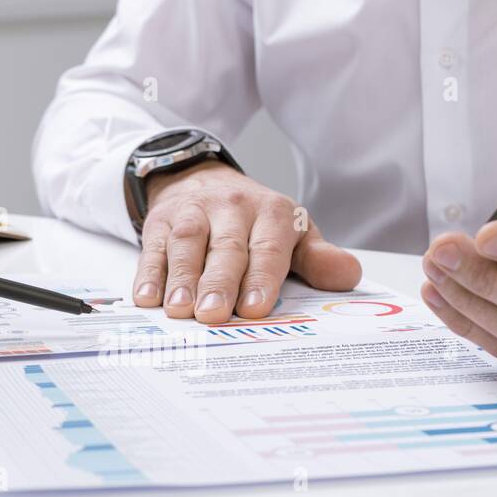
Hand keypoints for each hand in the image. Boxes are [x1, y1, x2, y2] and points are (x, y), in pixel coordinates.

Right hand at [132, 162, 361, 321]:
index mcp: (272, 214)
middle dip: (219, 283)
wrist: (203, 181)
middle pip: (226, 248)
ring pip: (187, 244)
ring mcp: (194, 213)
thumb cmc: (255, 222)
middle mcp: (233, 208)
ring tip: (180, 310)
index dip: (261, 278)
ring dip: (182, 278)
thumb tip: (348, 276)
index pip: (268, 248)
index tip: (254, 308)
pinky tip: (147, 297)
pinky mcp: (162, 221)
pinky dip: (149, 272)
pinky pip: (154, 247)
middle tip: (214, 314)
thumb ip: (318, 259)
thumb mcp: (293, 234)